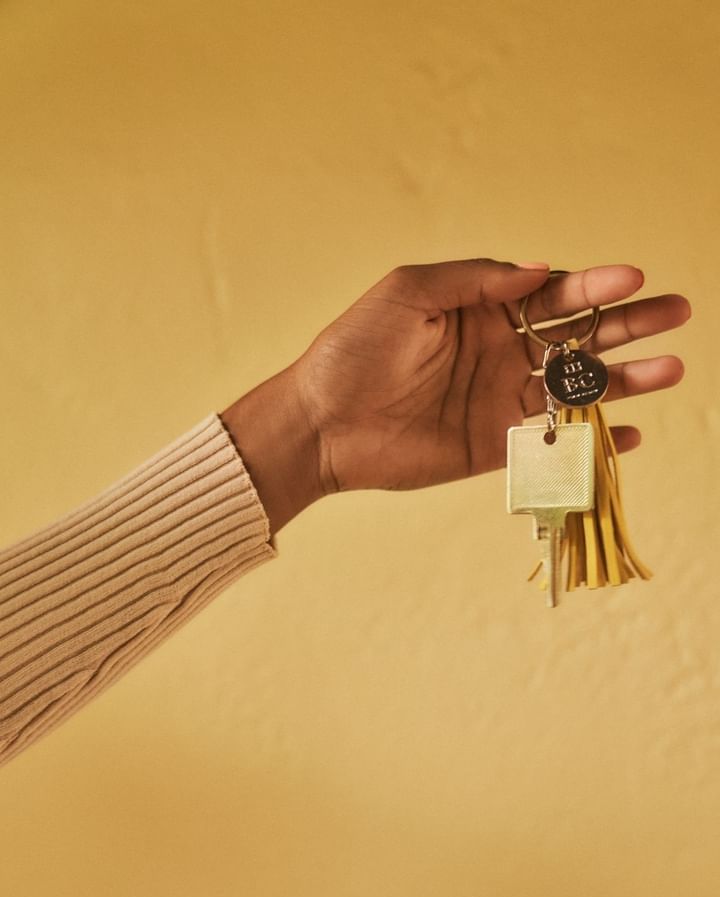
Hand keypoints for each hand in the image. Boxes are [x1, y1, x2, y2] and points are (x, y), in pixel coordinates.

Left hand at [222, 258, 689, 531]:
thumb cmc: (355, 349)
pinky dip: (591, 440)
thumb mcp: (407, 292)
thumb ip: (473, 278)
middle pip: (575, 338)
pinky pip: (551, 442)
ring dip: (623, 380)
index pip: (550, 295)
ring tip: (671, 370)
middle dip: (625, 326)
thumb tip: (538, 268)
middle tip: (675, 313)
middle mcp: (498, 354)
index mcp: (480, 311)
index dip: (591, 286)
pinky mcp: (494, 447)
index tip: (631, 276)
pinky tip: (630, 434)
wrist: (322, 422)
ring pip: (573, 389)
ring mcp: (499, 402)